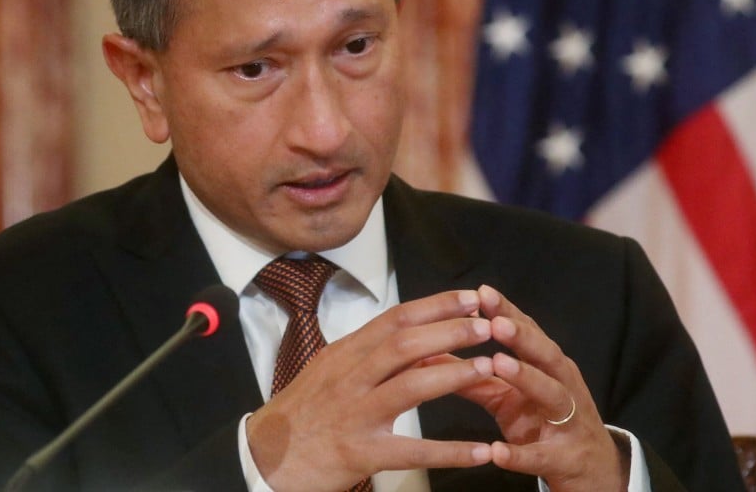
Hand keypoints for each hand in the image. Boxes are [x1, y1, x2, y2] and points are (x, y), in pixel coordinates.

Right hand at [245, 289, 493, 491]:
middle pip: (404, 344)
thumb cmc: (302, 413)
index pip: (393, 319)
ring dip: (454, 375)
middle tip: (488, 324)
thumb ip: (368, 357)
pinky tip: (481, 451)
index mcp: (343, 354)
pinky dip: (450, 451)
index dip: (435, 305)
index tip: (470, 297)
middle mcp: (348, 377)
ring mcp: (354, 414)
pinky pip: (412, 450)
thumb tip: (418, 344)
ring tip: (489, 367)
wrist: (266, 458)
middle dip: (450, 331)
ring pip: (410, 386)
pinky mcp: (360, 452)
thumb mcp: (329, 373)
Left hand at [460, 285, 628, 491]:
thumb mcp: (507, 397)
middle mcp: (563, 386)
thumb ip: (474, 375)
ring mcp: (569, 422)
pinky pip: (541, 456)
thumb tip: (430, 355)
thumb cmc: (543, 421)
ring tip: (499, 363)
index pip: (529, 332)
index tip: (482, 292)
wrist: (591, 471)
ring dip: (526, 378)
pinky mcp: (564, 459)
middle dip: (522, 337)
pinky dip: (520, 454)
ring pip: (552, 395)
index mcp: (548, 367)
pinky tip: (497, 451)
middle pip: (546, 356)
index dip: (507, 312)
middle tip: (495, 321)